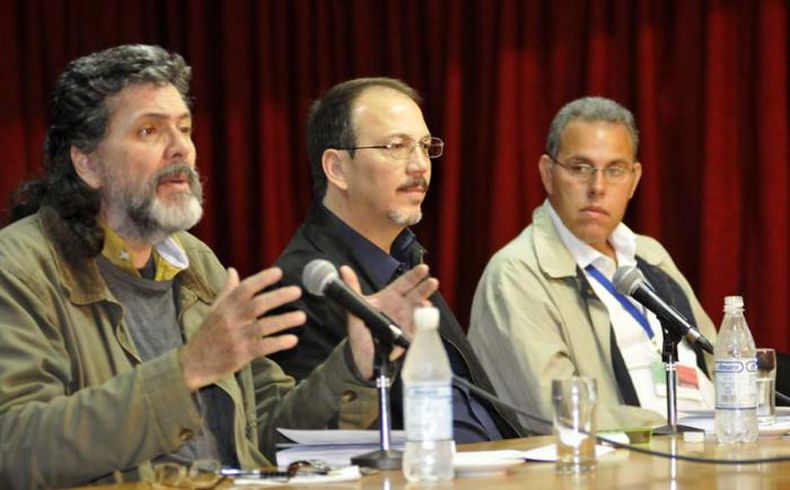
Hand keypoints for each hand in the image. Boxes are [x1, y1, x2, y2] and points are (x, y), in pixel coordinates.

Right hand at [179, 267, 305, 391]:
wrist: (193, 363)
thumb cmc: (207, 333)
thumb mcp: (214, 310)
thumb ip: (227, 290)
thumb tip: (232, 270)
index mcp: (225, 307)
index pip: (244, 288)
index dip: (262, 279)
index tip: (279, 272)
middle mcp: (231, 320)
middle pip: (257, 305)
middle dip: (278, 297)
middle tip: (298, 291)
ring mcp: (236, 338)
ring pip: (263, 326)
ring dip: (284, 321)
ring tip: (302, 316)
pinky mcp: (241, 355)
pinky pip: (263, 348)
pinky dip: (278, 343)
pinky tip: (293, 339)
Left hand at [341, 264, 438, 379]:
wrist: (362, 359)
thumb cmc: (359, 333)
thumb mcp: (355, 308)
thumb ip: (352, 288)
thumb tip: (344, 269)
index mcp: (388, 298)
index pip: (404, 283)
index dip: (414, 276)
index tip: (424, 269)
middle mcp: (400, 307)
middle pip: (416, 294)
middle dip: (425, 287)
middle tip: (432, 281)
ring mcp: (406, 321)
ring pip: (420, 309)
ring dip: (425, 306)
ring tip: (426, 304)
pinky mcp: (410, 336)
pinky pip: (420, 327)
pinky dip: (424, 323)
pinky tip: (423, 320)